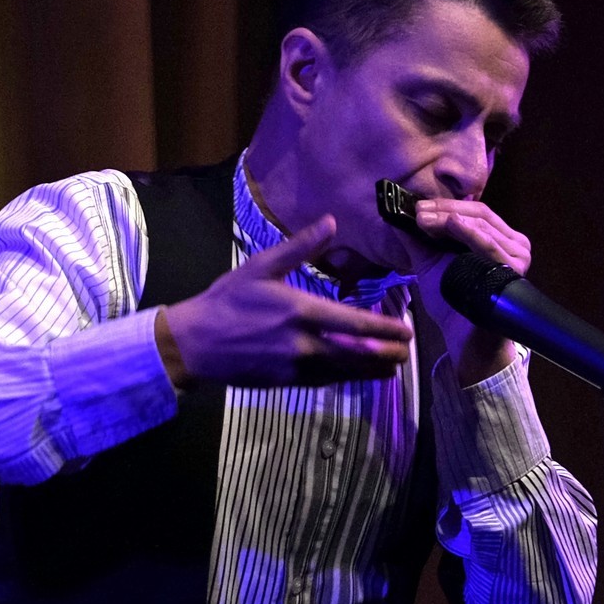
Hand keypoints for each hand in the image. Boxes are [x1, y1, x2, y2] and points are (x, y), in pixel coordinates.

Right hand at [158, 216, 413, 387]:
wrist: (196, 343)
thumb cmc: (228, 301)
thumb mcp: (262, 267)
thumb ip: (300, 246)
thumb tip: (331, 221)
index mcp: (302, 311)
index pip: (357, 324)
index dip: (386, 329)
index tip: (407, 330)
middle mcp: (305, 343)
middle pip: (360, 353)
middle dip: (388, 354)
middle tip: (407, 350)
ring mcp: (298, 367)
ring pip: (347, 372)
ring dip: (374, 369)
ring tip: (394, 365)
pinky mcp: (289, 382)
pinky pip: (328, 382)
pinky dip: (350, 378)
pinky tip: (362, 374)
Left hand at [411, 199, 530, 384]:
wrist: (463, 335)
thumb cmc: (452, 302)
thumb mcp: (430, 265)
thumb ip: (418, 241)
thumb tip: (396, 216)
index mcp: (498, 240)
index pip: (475, 212)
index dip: (446, 205)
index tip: (418, 207)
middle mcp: (513, 245)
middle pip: (480, 213)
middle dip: (445, 209)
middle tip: (419, 211)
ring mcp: (516, 256)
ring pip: (482, 224)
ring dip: (450, 217)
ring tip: (425, 218)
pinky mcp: (513, 269)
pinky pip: (489, 244)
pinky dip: (467, 231)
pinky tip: (450, 223)